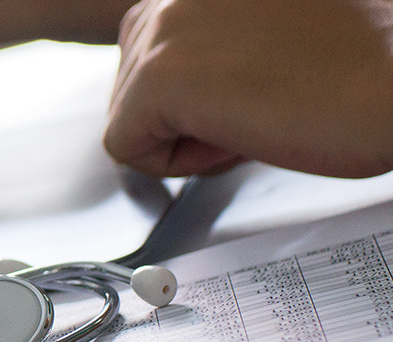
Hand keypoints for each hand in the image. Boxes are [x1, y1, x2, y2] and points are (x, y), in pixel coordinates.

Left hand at [105, 0, 392, 177]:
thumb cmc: (371, 63)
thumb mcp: (270, 31)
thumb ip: (216, 41)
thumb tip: (184, 84)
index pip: (155, 39)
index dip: (195, 86)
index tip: (246, 91)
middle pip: (131, 75)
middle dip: (181, 111)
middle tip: (254, 112)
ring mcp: (165, 26)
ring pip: (126, 109)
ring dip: (182, 134)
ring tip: (253, 121)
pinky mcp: (159, 77)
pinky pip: (124, 144)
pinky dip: (173, 163)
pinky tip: (234, 144)